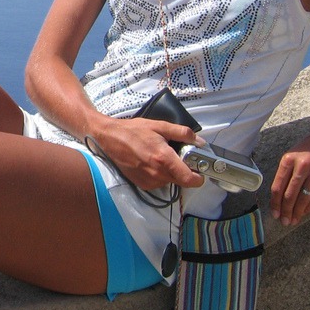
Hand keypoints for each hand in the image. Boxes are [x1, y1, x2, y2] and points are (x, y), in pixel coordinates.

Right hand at [90, 117, 205, 190]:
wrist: (109, 138)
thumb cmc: (133, 131)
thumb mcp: (160, 126)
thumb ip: (182, 133)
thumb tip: (199, 142)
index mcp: (164, 159)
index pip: (190, 180)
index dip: (199, 177)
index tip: (199, 168)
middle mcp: (157, 174)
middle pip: (181, 181)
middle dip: (183, 170)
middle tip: (177, 156)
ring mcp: (148, 181)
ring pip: (170, 182)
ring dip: (170, 172)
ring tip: (160, 156)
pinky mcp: (142, 184)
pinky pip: (159, 183)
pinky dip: (160, 174)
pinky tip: (151, 162)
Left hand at [270, 135, 309, 225]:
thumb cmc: (307, 150)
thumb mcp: (292, 156)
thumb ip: (285, 174)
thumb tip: (278, 198)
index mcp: (288, 160)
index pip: (278, 187)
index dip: (275, 203)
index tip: (274, 213)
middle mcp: (302, 166)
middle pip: (290, 195)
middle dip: (285, 211)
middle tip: (284, 221)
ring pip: (303, 198)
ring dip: (297, 212)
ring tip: (293, 220)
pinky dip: (309, 207)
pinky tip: (304, 212)